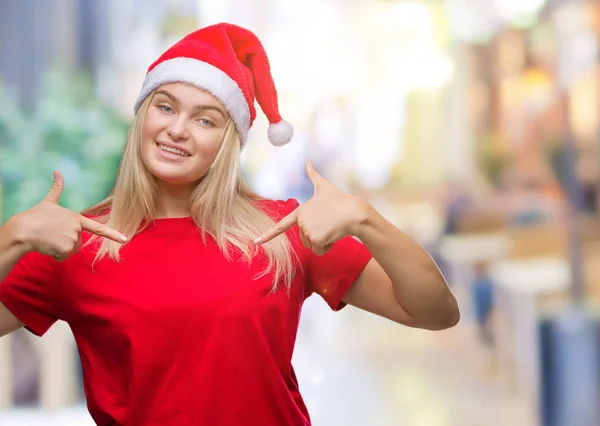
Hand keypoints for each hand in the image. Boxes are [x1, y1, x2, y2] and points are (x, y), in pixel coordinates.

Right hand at [13, 171, 126, 261]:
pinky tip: (47, 246)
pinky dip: (55, 255)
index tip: (125, 239)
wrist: (23, 230)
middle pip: (78, 242)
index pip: (98, 228)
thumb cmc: (35, 216)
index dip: (113, 234)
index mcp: (76, 218)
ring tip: (49, 239)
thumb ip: (57, 188)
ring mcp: (72, 240)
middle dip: (66, 242)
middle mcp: (77, 229)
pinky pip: (63, 257)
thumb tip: (57, 171)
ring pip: (71, 251)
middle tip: (52, 234)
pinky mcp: (65, 250)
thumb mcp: (49, 202)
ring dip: (60, 248)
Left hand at [255, 160, 369, 255]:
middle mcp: (301, 221)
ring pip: (313, 246)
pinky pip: (319, 251)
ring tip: (332, 228)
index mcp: (301, 211)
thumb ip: (313, 175)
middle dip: (318, 236)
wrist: (353, 211)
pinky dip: (328, 246)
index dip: (268, 235)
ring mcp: (307, 230)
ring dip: (323, 241)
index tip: (257, 242)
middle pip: (305, 239)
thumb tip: (308, 160)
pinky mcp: (315, 239)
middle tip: (329, 224)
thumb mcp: (324, 186)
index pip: (282, 225)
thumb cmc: (341, 199)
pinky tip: (334, 234)